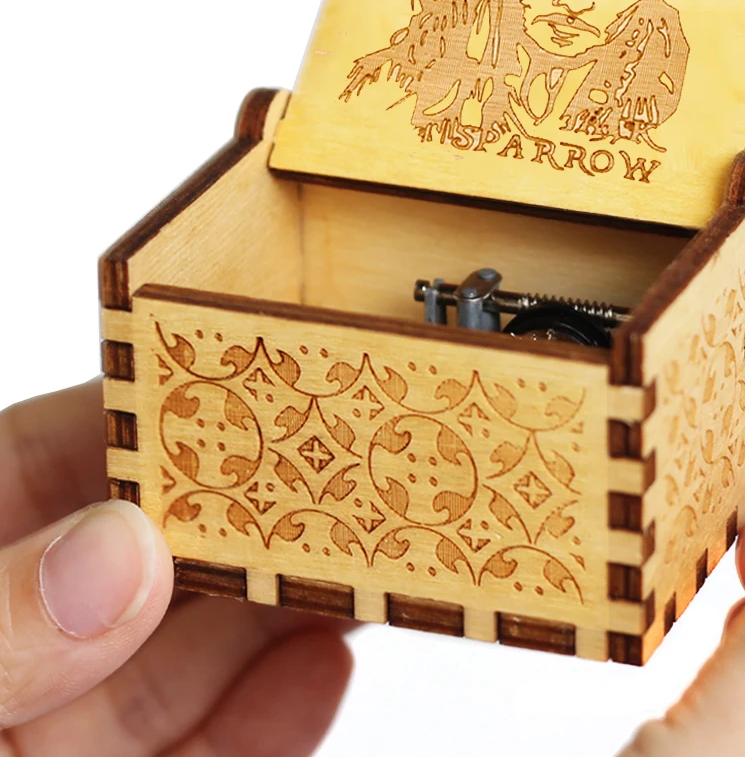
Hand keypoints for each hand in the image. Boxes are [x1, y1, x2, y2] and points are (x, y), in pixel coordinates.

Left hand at [0, 381, 352, 755]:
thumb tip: (119, 547)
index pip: (41, 464)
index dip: (136, 415)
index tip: (235, 379)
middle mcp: (18, 648)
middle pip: (145, 556)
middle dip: (241, 514)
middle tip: (334, 468)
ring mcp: (65, 733)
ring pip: (190, 655)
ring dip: (281, 607)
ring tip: (357, 557)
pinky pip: (209, 752)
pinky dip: (273, 714)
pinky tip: (324, 665)